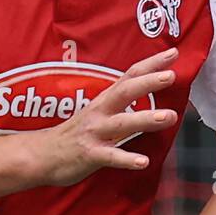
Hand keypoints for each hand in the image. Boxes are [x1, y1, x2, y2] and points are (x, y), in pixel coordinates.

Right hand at [32, 48, 179, 186]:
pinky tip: (143, 162)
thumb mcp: (99, 110)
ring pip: (122, 124)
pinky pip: (110, 156)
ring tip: (170, 117)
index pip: (130, 75)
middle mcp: (100, 111)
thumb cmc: (76, 132)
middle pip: (126, 92)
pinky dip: (127, 159)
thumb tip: (148, 88)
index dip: (151, 63)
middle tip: (171, 76)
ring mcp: (94, 132)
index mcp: (105, 99)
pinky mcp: (89, 154)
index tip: (173, 52)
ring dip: (146, 119)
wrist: (42, 154)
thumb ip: (121, 100)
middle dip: (148, 83)